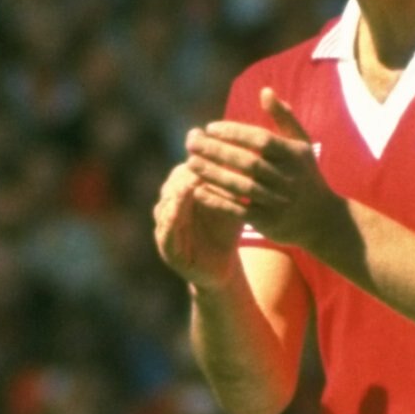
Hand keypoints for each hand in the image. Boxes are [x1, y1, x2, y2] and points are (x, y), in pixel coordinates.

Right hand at [151, 156, 245, 287]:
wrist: (223, 266)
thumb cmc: (227, 229)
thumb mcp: (232, 202)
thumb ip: (234, 179)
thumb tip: (250, 148)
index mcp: (183, 192)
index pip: (185, 170)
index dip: (195, 159)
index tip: (206, 147)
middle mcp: (170, 206)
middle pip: (173, 183)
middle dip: (184, 173)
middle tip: (196, 162)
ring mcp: (165, 226)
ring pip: (166, 204)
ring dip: (176, 193)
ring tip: (188, 183)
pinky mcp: (166, 248)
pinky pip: (164, 231)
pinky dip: (169, 220)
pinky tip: (177, 211)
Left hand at [184, 88, 351, 260]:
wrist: (321, 219)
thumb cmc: (305, 174)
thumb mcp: (301, 144)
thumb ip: (283, 117)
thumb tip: (265, 91)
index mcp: (294, 155)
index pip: (261, 140)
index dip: (235, 132)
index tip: (210, 127)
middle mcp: (287, 178)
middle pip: (248, 162)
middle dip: (217, 151)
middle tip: (191, 142)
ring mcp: (277, 201)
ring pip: (241, 186)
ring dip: (213, 174)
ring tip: (190, 162)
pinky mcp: (267, 222)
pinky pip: (239, 210)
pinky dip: (218, 201)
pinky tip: (198, 191)